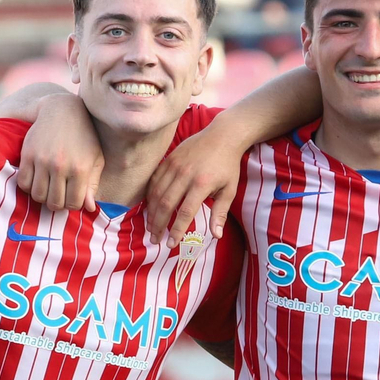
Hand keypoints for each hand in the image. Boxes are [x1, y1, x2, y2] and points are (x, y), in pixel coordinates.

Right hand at [17, 91, 102, 211]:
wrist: (62, 110)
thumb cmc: (84, 137)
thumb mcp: (95, 159)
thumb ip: (93, 184)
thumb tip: (89, 208)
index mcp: (80, 169)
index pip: (73, 204)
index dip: (72, 205)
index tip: (71, 198)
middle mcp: (61, 166)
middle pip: (54, 203)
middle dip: (57, 203)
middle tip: (58, 195)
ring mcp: (42, 160)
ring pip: (37, 195)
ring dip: (42, 196)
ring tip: (48, 188)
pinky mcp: (27, 154)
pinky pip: (23, 182)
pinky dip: (28, 186)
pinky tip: (36, 180)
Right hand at [146, 123, 246, 243]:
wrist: (222, 136)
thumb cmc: (227, 165)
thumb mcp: (229, 190)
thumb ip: (220, 213)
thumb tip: (216, 236)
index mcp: (201, 184)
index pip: (185, 212)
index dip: (176, 230)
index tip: (171, 243)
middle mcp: (185, 175)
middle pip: (165, 204)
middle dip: (158, 224)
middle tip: (155, 239)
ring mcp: (174, 165)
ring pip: (156, 193)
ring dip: (151, 212)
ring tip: (151, 227)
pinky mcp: (168, 159)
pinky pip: (154, 180)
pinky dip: (149, 195)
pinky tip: (149, 207)